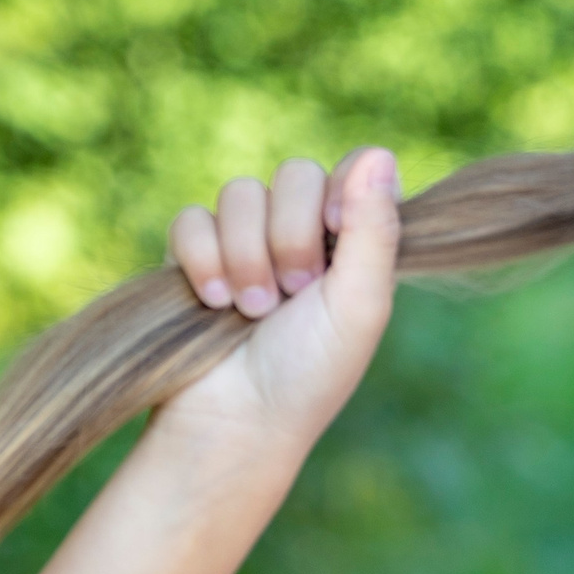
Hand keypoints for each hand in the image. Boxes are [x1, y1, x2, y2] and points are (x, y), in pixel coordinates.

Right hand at [158, 146, 402, 452]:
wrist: (237, 420)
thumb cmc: (310, 374)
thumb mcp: (358, 305)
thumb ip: (374, 230)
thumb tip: (382, 153)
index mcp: (352, 244)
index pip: (354, 168)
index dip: (342, 189)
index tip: (336, 230)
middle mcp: (302, 234)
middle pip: (295, 173)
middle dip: (292, 235)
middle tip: (294, 292)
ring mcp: (246, 241)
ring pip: (240, 192)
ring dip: (247, 255)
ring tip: (253, 311)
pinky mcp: (194, 255)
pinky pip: (191, 218)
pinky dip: (203, 259)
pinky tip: (214, 302)